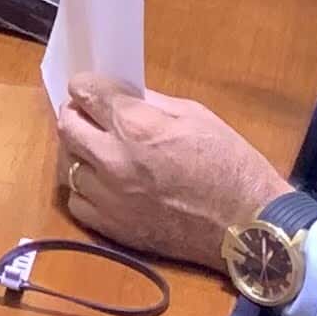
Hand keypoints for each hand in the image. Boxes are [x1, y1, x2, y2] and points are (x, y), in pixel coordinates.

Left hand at [50, 75, 285, 268]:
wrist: (249, 226)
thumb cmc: (231, 166)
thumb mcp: (197, 116)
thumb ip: (152, 104)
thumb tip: (123, 97)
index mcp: (137, 127)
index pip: (86, 93)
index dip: (86, 87)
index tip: (91, 89)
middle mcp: (114, 160)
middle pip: (67, 126)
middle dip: (76, 113)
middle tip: (90, 115)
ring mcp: (109, 198)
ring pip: (68, 165)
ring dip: (81, 153)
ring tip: (100, 151)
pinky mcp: (112, 228)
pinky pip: (78, 202)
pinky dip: (86, 189)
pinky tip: (104, 184)